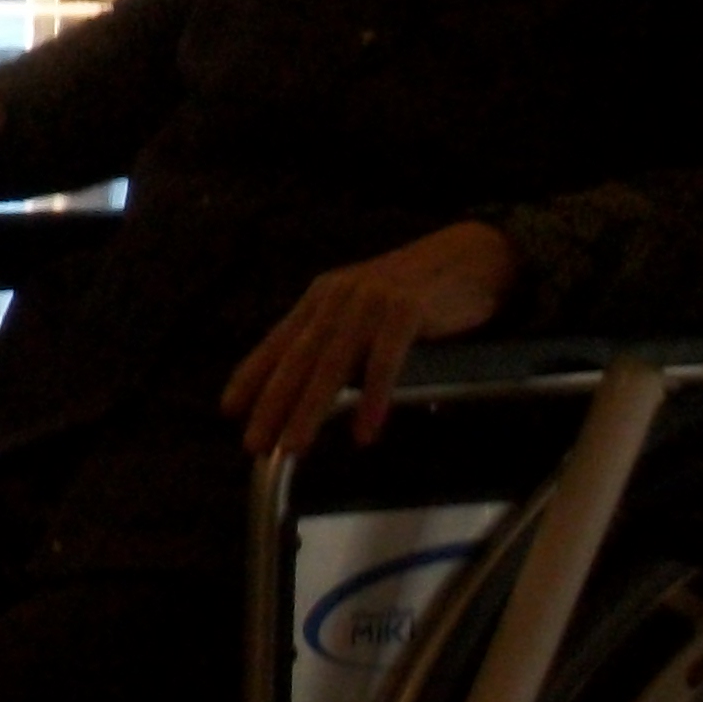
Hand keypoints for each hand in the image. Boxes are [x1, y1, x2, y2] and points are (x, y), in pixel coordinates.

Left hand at [221, 219, 518, 454]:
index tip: (229, 409)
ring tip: (294, 446)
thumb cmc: (417, 292)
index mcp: (322, 297)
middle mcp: (338, 297)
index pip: (278, 341)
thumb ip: (336, 339)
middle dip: (272, 404)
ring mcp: (370, 302)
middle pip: (297, 358)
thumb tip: (307, 386)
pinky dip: (372, 398)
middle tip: (254, 443)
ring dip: (310, 410)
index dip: (251, 376)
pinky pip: (384, 362)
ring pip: (332, 364)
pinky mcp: (406, 311)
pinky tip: (364, 430)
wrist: (472, 255)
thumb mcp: (363, 309)